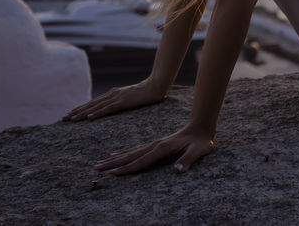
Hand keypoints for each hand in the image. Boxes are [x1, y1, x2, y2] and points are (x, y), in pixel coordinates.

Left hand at [62, 78, 165, 121]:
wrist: (157, 85)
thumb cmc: (145, 93)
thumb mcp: (129, 98)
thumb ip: (120, 102)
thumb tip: (112, 108)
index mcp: (113, 94)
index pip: (93, 103)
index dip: (80, 109)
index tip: (69, 115)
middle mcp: (112, 94)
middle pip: (90, 105)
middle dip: (76, 112)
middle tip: (63, 119)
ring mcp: (117, 97)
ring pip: (96, 107)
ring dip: (82, 113)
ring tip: (71, 119)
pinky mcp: (124, 101)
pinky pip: (108, 109)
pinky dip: (98, 113)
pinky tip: (90, 118)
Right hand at [93, 124, 214, 174]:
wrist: (201, 126)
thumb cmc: (202, 141)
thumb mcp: (199, 151)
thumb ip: (188, 160)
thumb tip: (177, 170)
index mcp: (163, 148)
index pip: (142, 160)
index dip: (128, 168)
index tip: (113, 173)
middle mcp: (155, 145)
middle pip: (131, 155)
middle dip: (113, 163)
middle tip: (97, 167)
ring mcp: (154, 143)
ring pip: (131, 152)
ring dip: (115, 158)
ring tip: (101, 162)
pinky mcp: (155, 144)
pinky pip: (136, 149)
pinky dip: (124, 153)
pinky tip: (116, 154)